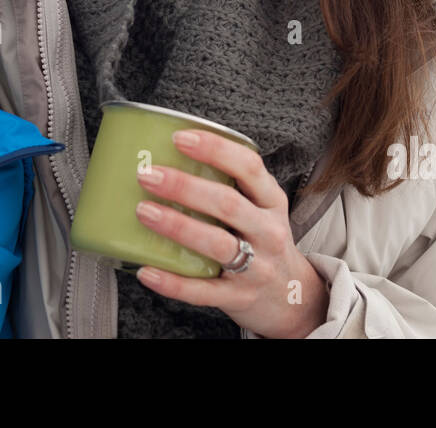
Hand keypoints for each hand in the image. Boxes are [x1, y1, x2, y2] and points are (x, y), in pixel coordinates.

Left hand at [132, 129, 330, 338]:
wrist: (292, 297)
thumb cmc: (262, 240)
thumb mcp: (260, 208)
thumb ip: (229, 186)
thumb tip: (166, 157)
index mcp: (271, 201)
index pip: (249, 166)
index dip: (215, 149)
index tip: (179, 138)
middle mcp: (268, 232)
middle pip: (228, 204)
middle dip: (185, 187)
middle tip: (148, 175)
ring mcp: (257, 268)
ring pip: (217, 245)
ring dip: (178, 226)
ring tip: (143, 211)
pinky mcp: (239, 298)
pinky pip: (203, 291)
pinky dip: (173, 282)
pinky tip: (146, 271)